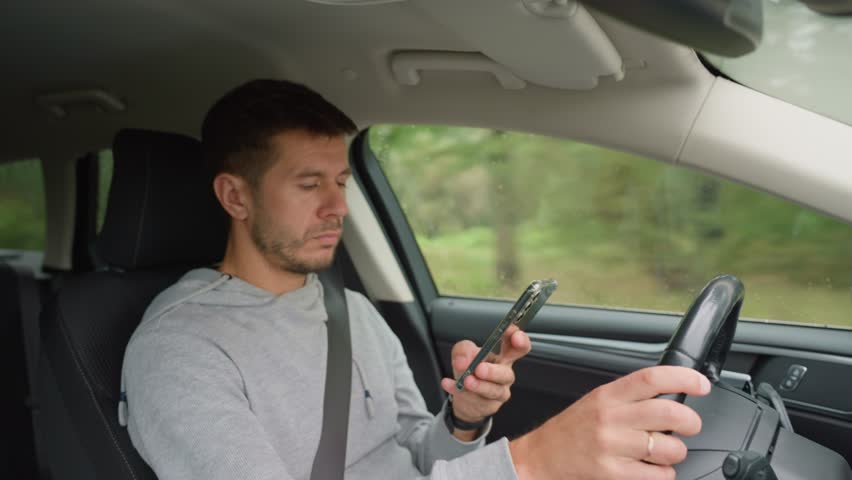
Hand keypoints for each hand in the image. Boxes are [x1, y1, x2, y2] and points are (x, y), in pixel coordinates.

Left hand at [440, 325, 530, 427]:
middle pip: (507, 373)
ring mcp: (499, 391)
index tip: (511, 334)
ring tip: (466, 380)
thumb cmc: (471, 369)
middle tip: (480, 368)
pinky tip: (449, 384)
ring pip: (493, 390)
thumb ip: (464, 349)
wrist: (466, 396)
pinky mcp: (489, 405)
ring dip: (479, 385)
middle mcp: (505, 374)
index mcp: (505, 356)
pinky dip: (460, 391)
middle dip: (494, 371)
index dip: (520, 340)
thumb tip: (464, 359)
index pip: (519, 348)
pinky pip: (475, 399)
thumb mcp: (464, 352)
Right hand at [509, 366, 710, 479]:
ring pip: (668, 448)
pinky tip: (654, 470)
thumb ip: (629, 397)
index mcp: (607, 396)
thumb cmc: (571, 430)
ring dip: (676, 453)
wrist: (541, 457)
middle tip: (690, 426)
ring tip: (665, 452)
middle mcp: (610, 418)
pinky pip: (657, 475)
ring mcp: (612, 446)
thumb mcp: (596, 402)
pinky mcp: (612, 472)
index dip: (684, 378)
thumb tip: (670, 395)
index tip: (701, 384)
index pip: (652, 379)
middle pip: (669, 413)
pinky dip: (664, 474)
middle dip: (690, 422)